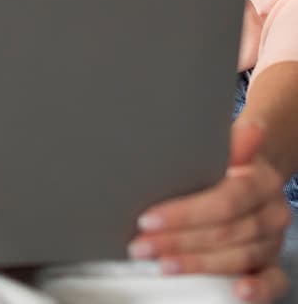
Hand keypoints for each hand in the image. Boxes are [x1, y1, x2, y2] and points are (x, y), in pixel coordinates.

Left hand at [127, 120, 290, 301]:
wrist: (255, 171)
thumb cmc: (228, 159)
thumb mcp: (223, 144)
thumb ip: (229, 142)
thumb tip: (252, 128)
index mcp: (261, 180)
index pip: (223, 201)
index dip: (184, 214)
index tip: (148, 219)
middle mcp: (272, 212)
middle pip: (225, 232)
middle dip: (178, 241)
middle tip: (142, 245)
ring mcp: (273, 240)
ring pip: (238, 257)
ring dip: (197, 264)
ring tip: (160, 264)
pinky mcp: (272, 263)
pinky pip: (272, 281)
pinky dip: (257, 290)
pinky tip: (236, 292)